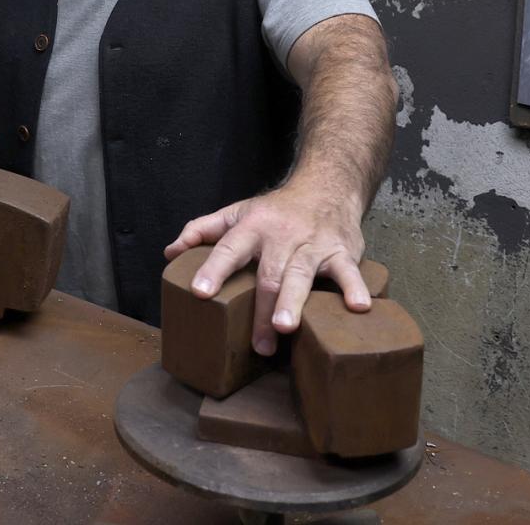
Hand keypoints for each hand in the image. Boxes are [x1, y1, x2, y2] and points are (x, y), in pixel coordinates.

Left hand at [163, 182, 370, 356]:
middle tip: (256, 342)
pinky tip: (358, 308)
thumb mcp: (236, 213)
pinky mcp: (342, 251)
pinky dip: (355, 288)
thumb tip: (170, 253)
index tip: (199, 292)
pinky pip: (348, 271)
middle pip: (268, 274)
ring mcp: (313, 244)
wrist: (325, 186)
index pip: (228, 249)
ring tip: (286, 328)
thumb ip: (202, 231)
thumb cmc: (275, 210)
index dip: (213, 269)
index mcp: (252, 228)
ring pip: (302, 275)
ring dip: (294, 302)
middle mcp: (282, 236)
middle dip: (261, 307)